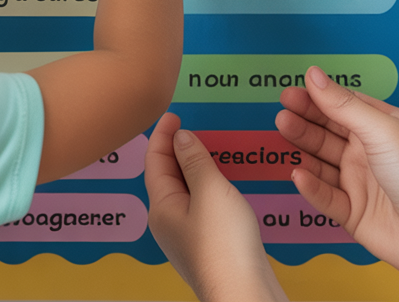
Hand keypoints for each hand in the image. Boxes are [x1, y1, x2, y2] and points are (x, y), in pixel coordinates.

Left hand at [145, 113, 287, 301]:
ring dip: (193, 168)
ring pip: (185, 192)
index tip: (172, 114)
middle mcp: (168, 222)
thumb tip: (181, 138)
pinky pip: (201, 207)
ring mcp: (188, 236)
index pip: (154, 161)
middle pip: (166, 176)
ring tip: (206, 148)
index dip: (162, 134)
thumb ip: (195, 161)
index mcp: (161, 207)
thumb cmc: (224, 245)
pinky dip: (207, 187)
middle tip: (190, 126)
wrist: (243, 293)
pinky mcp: (208, 245)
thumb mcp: (210, 191)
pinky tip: (222, 184)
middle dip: (175, 149)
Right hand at [278, 67, 398, 280]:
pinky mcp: (353, 212)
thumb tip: (315, 76)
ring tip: (284, 131)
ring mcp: (361, 183)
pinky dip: (311, 186)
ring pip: (322, 162)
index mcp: (385, 128)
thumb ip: (344, 105)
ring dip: (303, 147)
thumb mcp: (382, 130)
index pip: (345, 106)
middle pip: (329, 132)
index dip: (319, 98)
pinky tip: (299, 173)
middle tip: (283, 111)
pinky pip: (325, 195)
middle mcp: (371, 153)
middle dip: (305, 120)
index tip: (293, 91)